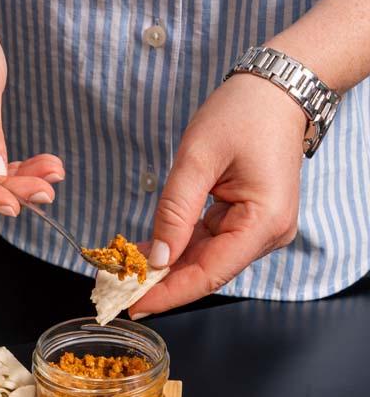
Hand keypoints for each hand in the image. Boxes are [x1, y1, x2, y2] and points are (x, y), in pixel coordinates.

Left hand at [132, 75, 306, 315]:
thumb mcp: (197, 158)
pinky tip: (148, 252)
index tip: (133, 305)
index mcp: (264, 222)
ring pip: (206, 261)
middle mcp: (268, 234)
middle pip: (208, 272)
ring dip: (168, 267)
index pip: (210, 274)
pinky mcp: (249, 222)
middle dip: (163, 283)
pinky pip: (210, 244)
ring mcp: (261, 230)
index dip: (170, 294)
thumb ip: (174, 211)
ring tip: (126, 272)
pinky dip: (179, 248)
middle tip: (118, 290)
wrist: (279, 90)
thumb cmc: (243, 112)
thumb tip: (157, 259)